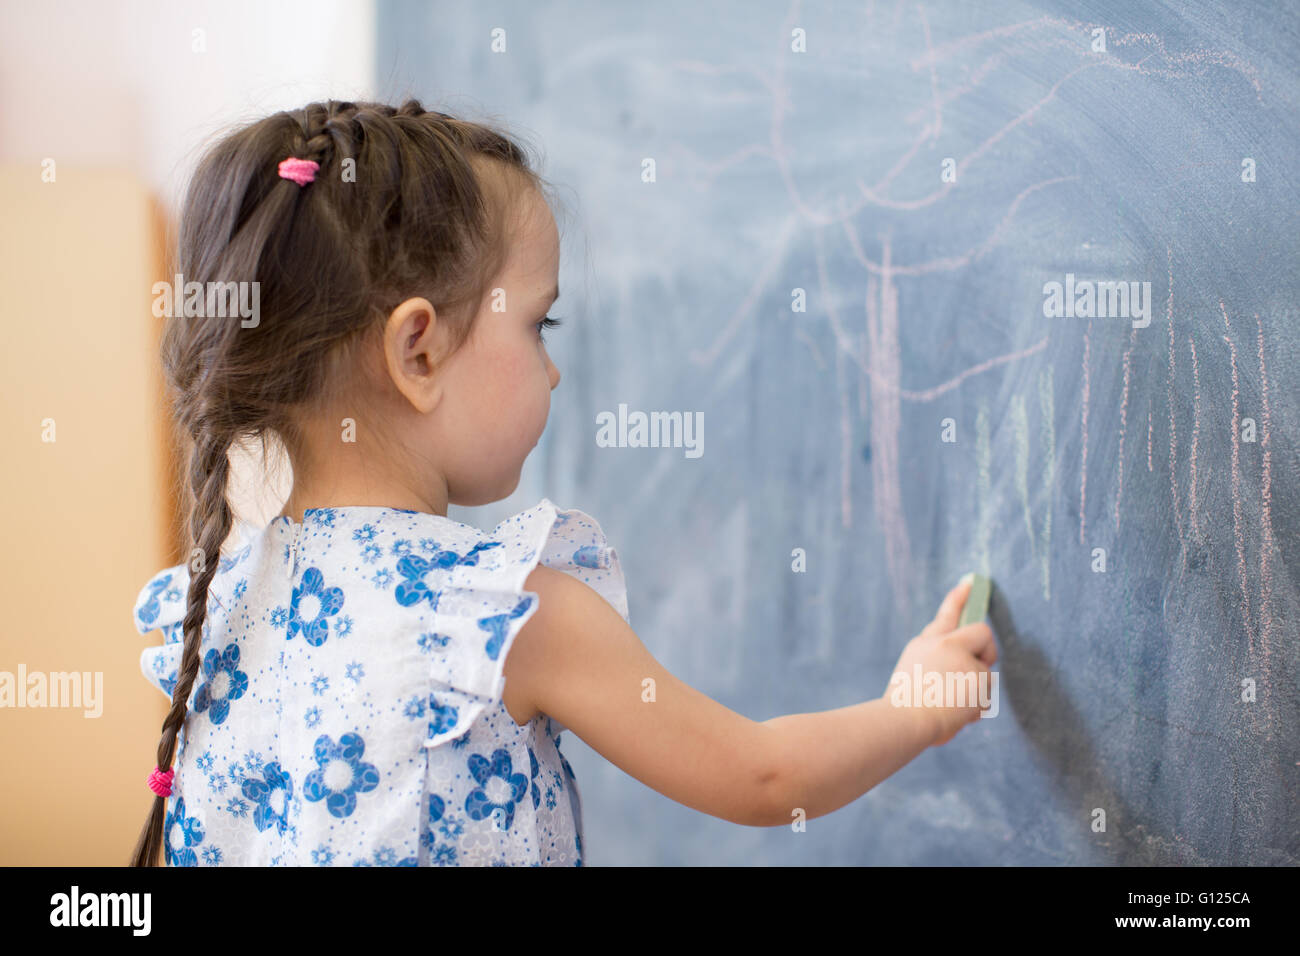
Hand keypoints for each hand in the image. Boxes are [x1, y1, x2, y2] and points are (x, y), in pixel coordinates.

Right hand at [886, 577, 997, 746]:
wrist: (905, 720)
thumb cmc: (905, 705)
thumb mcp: (916, 677)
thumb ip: (940, 663)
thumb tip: (965, 663)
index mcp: (926, 643)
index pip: (947, 615)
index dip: (958, 599)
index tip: (970, 582)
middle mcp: (945, 644)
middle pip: (982, 636)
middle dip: (985, 655)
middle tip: (971, 676)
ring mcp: (963, 660)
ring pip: (986, 674)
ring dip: (975, 691)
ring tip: (950, 704)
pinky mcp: (978, 677)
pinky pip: (987, 696)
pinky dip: (976, 708)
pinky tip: (956, 714)